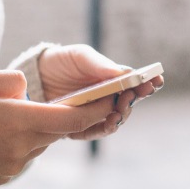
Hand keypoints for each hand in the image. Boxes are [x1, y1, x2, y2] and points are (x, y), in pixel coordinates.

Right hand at [0, 70, 120, 187]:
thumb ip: (10, 80)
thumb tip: (28, 87)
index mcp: (19, 121)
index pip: (72, 117)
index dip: (96, 108)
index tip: (111, 98)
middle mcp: (22, 147)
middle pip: (59, 130)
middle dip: (71, 115)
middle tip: (77, 98)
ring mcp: (13, 165)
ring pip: (41, 142)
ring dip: (40, 127)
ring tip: (16, 112)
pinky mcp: (3, 175)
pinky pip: (24, 154)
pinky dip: (22, 140)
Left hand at [38, 44, 163, 140]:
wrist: (33, 77)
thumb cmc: (60, 62)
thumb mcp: (79, 56)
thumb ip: (98, 64)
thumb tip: (122, 72)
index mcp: (112, 79)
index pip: (135, 82)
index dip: (148, 83)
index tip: (156, 80)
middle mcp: (107, 98)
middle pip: (128, 102)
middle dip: (134, 99)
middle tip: (133, 94)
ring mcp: (94, 113)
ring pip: (115, 119)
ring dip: (120, 116)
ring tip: (119, 110)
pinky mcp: (78, 126)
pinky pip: (94, 131)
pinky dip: (103, 129)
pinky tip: (107, 122)